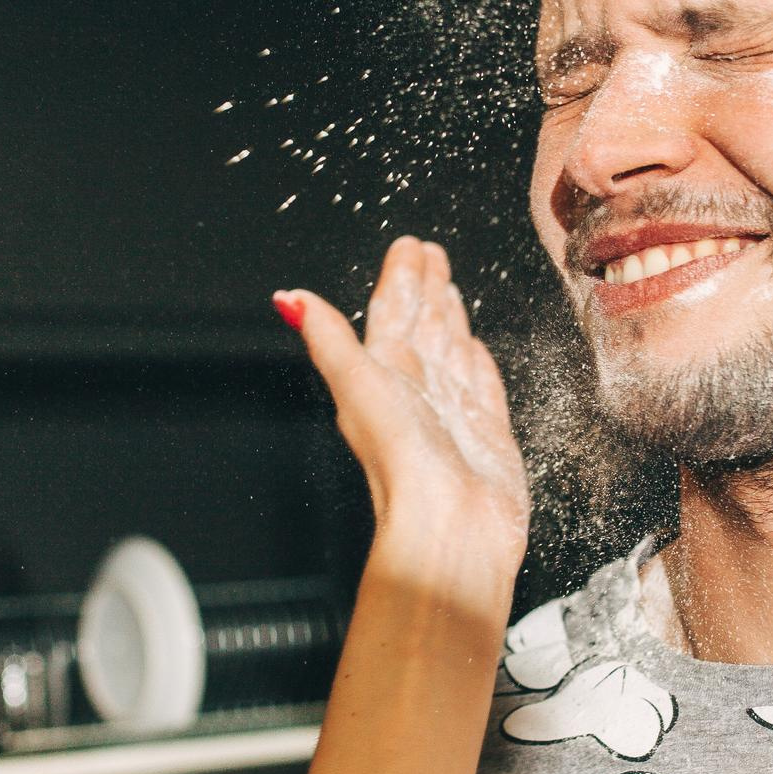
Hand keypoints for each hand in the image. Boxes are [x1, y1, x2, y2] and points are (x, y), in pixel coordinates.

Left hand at [278, 235, 527, 576]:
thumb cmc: (402, 466)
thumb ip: (329, 338)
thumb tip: (288, 299)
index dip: (398, 278)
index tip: (406, 246)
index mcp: (382, 374)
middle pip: (420, 324)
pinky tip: (474, 348)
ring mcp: (450, 411)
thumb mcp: (359, 384)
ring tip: (450, 288)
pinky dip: (476, 362)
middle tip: (429, 252)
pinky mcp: (485, 433)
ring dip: (448, 316)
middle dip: (424, 288)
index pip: (389, 312)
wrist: (449, 528)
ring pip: (448, 349)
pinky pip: (479, 385)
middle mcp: (414, 391)